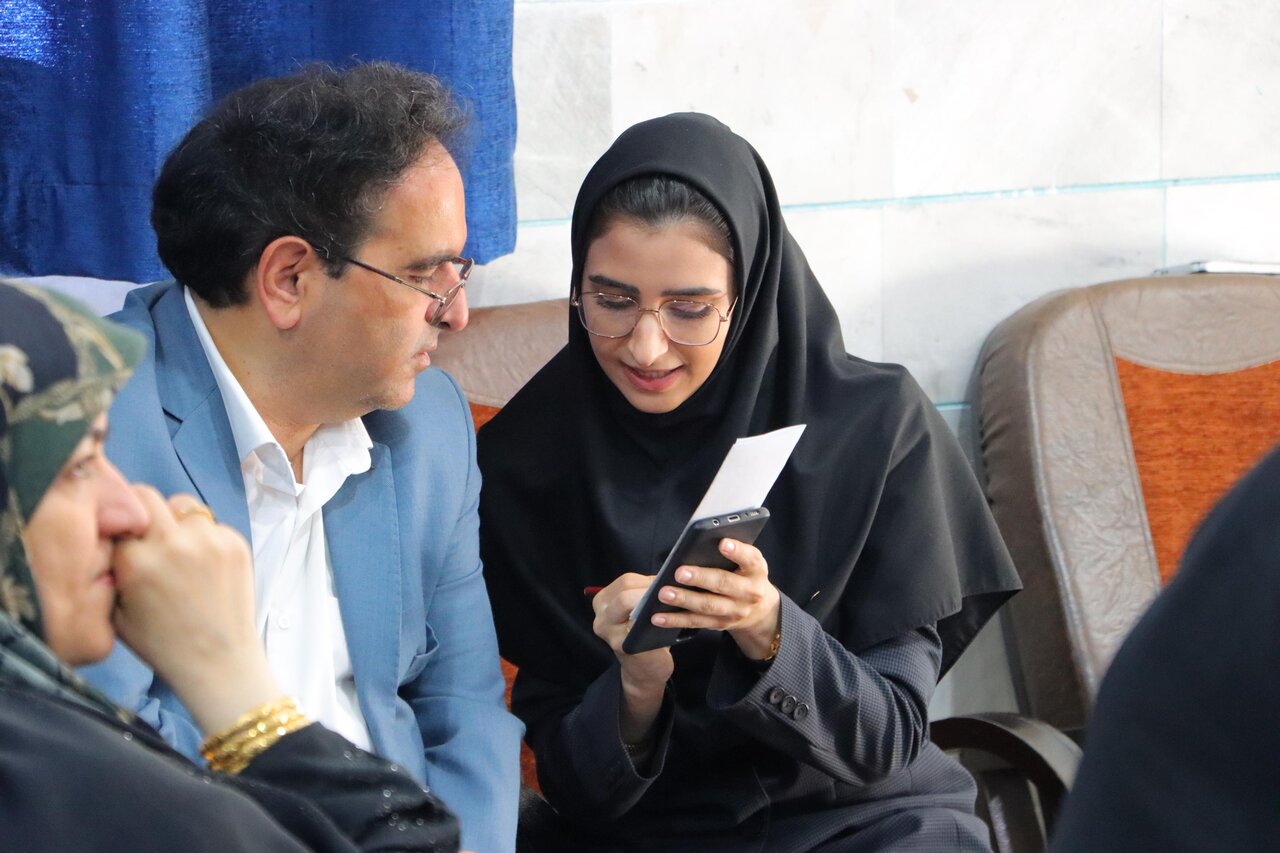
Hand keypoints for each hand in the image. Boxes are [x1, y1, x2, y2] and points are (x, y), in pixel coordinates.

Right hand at [111, 487, 279, 734]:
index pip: (118, 516)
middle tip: (149, 534)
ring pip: (183, 506)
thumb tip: (111, 536)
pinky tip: (205, 564)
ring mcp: (208, 539)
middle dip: (144, 511)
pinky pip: (212, 523)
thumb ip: (111, 570)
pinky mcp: (235, 542)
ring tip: (181, 552)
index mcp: (136, 560)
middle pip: (147, 495)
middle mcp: (172, 542)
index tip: (124, 537)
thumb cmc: (162, 643)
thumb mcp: (117, 611)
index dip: (120, 526)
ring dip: (177, 522)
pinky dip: (205, 537)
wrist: (217, 660)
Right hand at [591, 573, 672, 742]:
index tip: (668, 582)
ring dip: (655, 605)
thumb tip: (670, 574)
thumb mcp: (637, 608)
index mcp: (603, 602)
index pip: (626, 581)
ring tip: (674, 602)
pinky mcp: (626, 648)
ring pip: (633, 610)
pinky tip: (672, 619)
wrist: (644, 670)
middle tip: (672, 592)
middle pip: (626, 594)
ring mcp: (611, 635)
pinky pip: (643, 629)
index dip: (650, 580)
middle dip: (651, 592)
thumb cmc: (645, 633)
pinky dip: (659, 622)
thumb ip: (644, 592)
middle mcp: (601, 618)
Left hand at [651, 538, 780, 660]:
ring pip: (708, 606)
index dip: (738, 551)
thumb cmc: (744, 574)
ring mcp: (735, 611)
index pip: (750, 558)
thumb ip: (731, 550)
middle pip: (724, 584)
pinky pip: (696, 622)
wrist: (759, 609)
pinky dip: (675, 620)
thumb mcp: (746, 560)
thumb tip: (699, 539)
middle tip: (679, 572)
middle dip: (701, 578)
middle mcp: (750, 592)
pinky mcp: (720, 624)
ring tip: (663, 593)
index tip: (722, 543)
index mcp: (757, 570)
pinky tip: (658, 616)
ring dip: (684, 600)